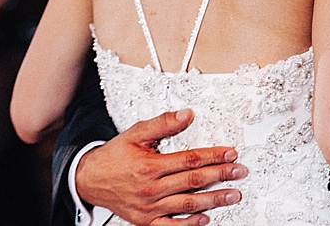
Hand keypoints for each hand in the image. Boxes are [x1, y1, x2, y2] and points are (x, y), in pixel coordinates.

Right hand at [75, 109, 245, 225]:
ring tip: (232, 195)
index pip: (189, 160)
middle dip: (221, 176)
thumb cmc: (113, 157)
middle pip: (193, 182)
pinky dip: (189, 224)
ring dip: (213, 201)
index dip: (213, 156)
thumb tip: (187, 114)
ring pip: (187, 205)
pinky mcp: (145, 221)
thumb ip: (162, 123)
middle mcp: (150, 189)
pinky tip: (205, 218)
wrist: (89, 180)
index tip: (230, 153)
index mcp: (149, 167)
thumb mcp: (135, 133)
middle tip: (240, 172)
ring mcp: (148, 208)